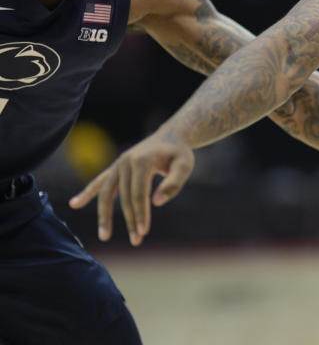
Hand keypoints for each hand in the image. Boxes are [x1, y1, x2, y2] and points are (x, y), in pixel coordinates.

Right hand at [68, 130, 194, 245]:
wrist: (170, 136)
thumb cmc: (179, 153)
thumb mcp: (184, 165)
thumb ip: (174, 183)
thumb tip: (156, 203)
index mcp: (142, 161)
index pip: (139, 193)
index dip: (140, 214)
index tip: (143, 232)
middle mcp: (126, 162)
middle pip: (125, 197)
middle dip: (130, 220)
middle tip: (137, 241)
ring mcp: (118, 164)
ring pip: (107, 193)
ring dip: (104, 215)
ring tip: (105, 236)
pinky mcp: (115, 167)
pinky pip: (99, 181)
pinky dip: (88, 192)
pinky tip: (75, 203)